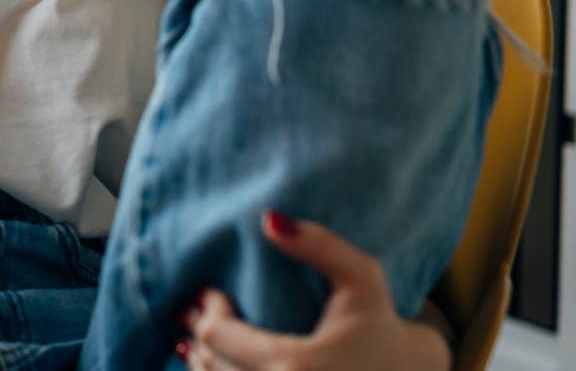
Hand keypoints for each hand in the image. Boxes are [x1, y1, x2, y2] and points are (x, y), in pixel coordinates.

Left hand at [177, 211, 449, 370]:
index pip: (218, 336)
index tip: (211, 292)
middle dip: (200, 334)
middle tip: (193, 310)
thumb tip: (269, 220)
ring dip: (203, 361)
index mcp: (297, 367)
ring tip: (197, 338)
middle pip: (212, 364)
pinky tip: (211, 364)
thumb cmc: (381, 324)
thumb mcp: (362, 277)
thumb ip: (320, 244)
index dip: (207, 310)